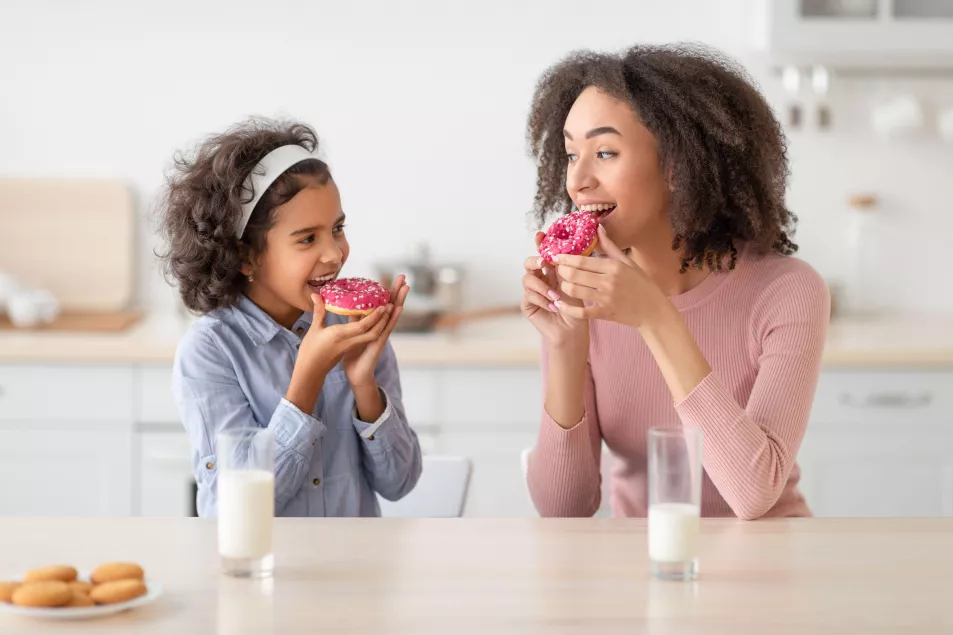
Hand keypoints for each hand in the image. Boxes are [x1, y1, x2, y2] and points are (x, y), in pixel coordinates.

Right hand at [297, 292, 391, 378]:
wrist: (312, 372)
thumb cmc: (310, 351)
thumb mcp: (314, 329)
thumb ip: (318, 311)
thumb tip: (315, 294)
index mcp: (341, 336)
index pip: (363, 326)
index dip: (374, 316)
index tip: (383, 306)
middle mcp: (350, 341)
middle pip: (371, 331)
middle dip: (382, 319)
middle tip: (388, 305)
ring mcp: (351, 346)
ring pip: (370, 334)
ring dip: (378, 323)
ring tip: (383, 310)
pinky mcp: (350, 348)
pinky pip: (364, 337)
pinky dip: (369, 328)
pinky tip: (368, 318)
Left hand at [342, 274, 409, 386]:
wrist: (355, 373)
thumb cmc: (354, 353)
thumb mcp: (351, 330)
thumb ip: (353, 317)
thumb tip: (348, 303)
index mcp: (374, 322)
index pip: (383, 303)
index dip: (389, 291)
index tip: (394, 277)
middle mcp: (381, 327)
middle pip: (391, 305)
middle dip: (397, 291)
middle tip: (403, 276)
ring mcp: (382, 334)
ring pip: (392, 314)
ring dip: (399, 300)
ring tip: (405, 287)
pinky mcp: (380, 343)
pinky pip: (387, 328)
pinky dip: (393, 318)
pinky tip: (398, 308)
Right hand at [521, 231, 588, 345]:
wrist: (574, 329)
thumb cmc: (578, 306)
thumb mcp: (578, 282)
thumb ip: (572, 265)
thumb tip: (574, 244)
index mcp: (551, 271)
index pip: (543, 253)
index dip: (540, 243)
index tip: (540, 235)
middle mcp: (539, 278)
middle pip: (528, 262)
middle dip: (534, 260)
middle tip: (544, 262)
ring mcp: (531, 291)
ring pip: (527, 279)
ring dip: (542, 286)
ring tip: (555, 296)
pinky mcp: (527, 304)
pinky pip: (529, 296)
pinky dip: (542, 300)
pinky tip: (553, 306)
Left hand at [552, 225, 669, 328]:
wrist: (654, 311)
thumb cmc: (642, 285)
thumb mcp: (628, 262)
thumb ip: (610, 246)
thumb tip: (598, 227)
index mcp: (613, 266)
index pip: (582, 260)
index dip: (565, 258)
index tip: (556, 257)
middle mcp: (608, 281)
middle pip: (574, 274)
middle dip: (560, 271)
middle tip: (556, 270)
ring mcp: (606, 298)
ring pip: (574, 291)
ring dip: (563, 288)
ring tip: (561, 285)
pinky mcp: (604, 313)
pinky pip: (580, 312)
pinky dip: (567, 308)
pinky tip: (560, 304)